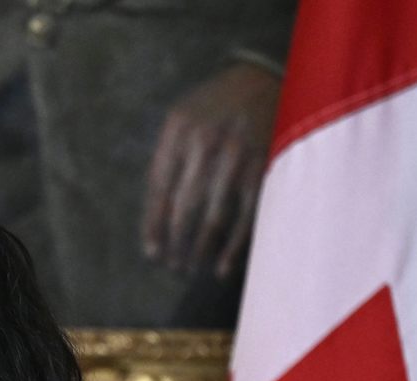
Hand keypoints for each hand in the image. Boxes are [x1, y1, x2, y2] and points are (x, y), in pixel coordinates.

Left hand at [140, 62, 280, 277]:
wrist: (263, 77)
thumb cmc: (214, 106)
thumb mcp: (181, 119)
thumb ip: (166, 160)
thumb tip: (154, 217)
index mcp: (179, 130)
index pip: (159, 189)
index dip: (154, 226)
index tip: (152, 253)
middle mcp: (206, 141)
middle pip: (184, 208)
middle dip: (175, 244)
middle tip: (173, 266)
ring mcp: (238, 155)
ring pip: (213, 217)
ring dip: (200, 250)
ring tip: (191, 268)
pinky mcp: (264, 166)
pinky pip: (246, 215)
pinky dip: (233, 246)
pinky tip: (222, 267)